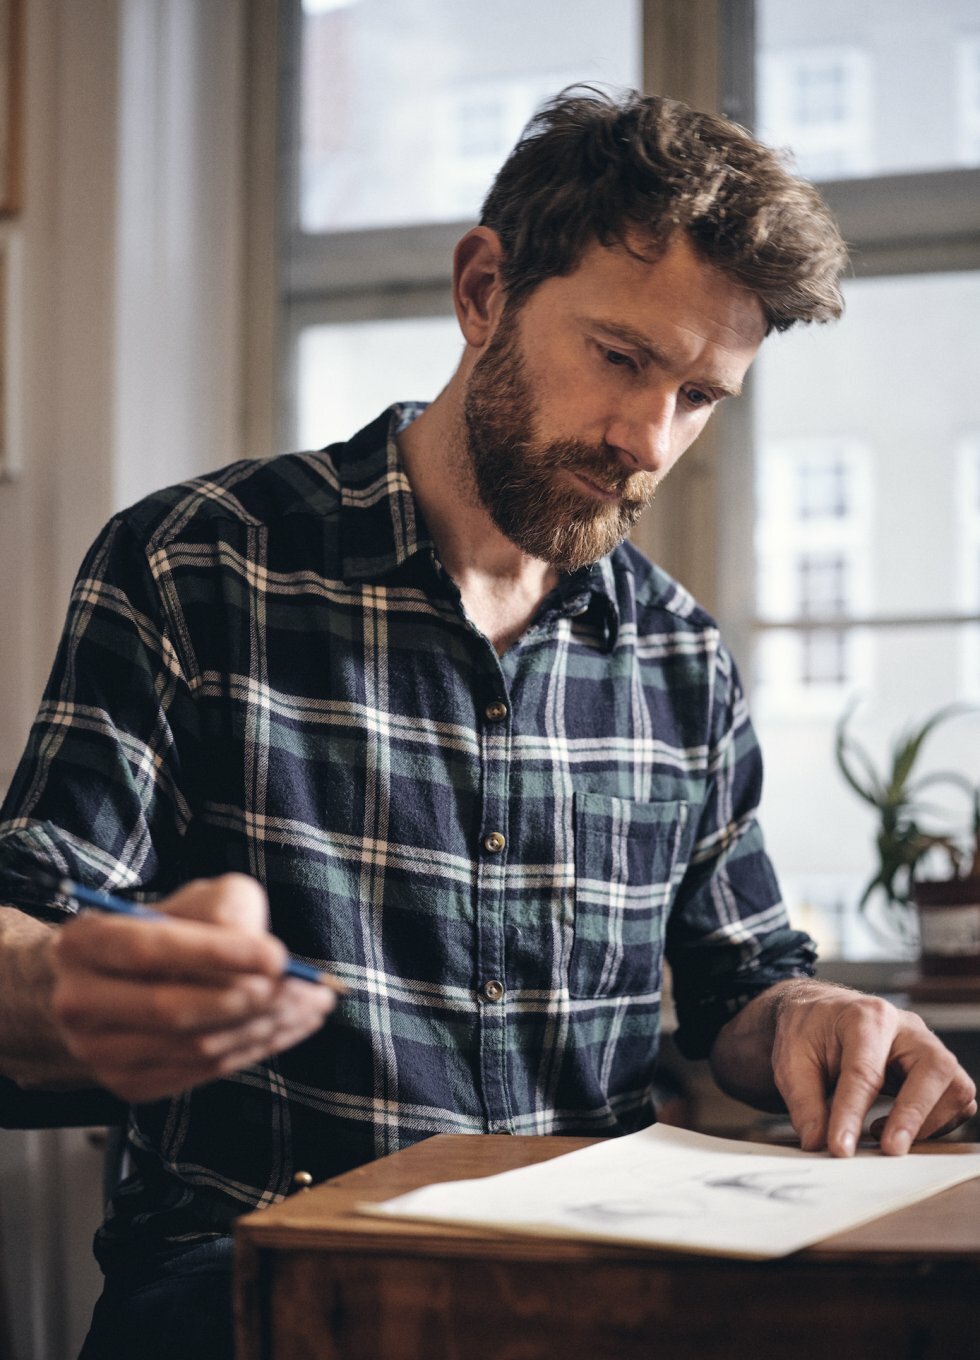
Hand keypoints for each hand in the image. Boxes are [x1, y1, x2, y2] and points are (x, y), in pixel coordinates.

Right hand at [49, 874, 337, 1101]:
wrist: (111, 982)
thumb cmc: (169, 929)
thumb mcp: (195, 899)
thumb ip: (227, 912)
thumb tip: (268, 962)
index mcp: (85, 943)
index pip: (151, 950)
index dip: (217, 954)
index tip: (279, 955)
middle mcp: (79, 1002)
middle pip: (173, 1010)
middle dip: (249, 1000)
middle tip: (305, 988)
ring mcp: (98, 1052)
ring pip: (195, 1046)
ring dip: (266, 1028)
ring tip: (313, 1004)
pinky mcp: (128, 1084)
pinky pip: (204, 1071)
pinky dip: (257, 1049)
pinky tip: (291, 1026)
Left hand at [771, 981, 977, 1154]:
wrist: (820, 1014)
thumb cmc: (808, 1032)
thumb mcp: (790, 1061)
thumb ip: (804, 1102)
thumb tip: (817, 1142)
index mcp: (865, 1016)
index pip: (865, 1070)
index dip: (852, 1113)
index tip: (840, 1148)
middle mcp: (906, 1027)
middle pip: (934, 1067)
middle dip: (915, 1114)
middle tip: (888, 1149)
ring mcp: (926, 1046)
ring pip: (955, 1085)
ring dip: (928, 1121)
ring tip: (882, 1135)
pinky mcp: (935, 1069)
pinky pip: (957, 1100)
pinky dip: (936, 1122)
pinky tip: (897, 1129)